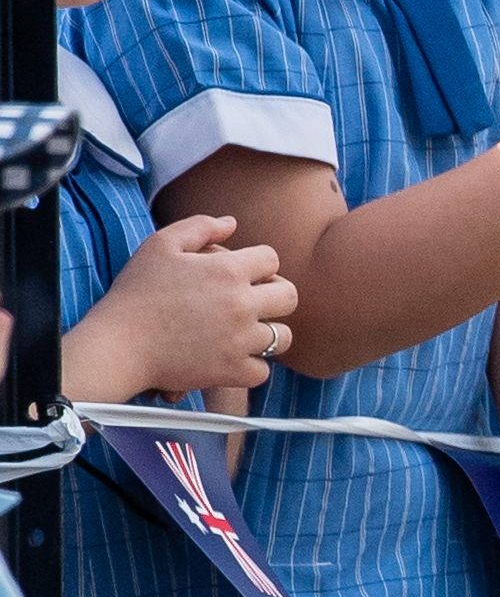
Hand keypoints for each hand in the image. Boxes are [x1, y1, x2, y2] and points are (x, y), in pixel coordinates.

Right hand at [65, 214, 296, 400]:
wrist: (113, 347)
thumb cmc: (134, 295)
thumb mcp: (160, 245)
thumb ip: (200, 226)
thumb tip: (232, 223)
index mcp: (229, 270)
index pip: (272, 259)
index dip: (258, 264)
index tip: (241, 274)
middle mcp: (242, 304)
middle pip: (288, 296)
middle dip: (274, 296)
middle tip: (253, 302)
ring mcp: (238, 340)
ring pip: (282, 337)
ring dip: (269, 333)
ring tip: (248, 332)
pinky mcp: (227, 372)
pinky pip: (262, 372)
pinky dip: (253, 367)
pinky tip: (235, 358)